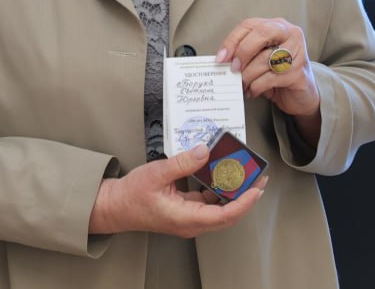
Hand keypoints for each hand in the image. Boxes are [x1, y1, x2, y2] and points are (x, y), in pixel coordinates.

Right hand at [88, 145, 265, 236]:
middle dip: (246, 197)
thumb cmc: (131, 196)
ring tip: (245, 176)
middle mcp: (191, 223)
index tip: (256, 188)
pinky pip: (209, 204)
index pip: (224, 214)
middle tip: (259, 178)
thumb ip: (182, 163)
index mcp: (186, 218)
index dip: (244, 202)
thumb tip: (204, 152)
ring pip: (220, 210)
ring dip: (234, 194)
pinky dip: (219, 191)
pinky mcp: (186, 212)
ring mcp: (189, 219)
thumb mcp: (156, 174)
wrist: (115, 207)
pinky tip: (222, 176)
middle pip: (228, 214)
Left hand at [217, 17, 320, 134]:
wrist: (299, 95)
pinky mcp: (299, 72)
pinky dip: (256, 86)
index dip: (232, 40)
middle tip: (233, 68)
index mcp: (276, 25)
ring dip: (248, 75)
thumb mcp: (258, 58)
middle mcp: (290, 34)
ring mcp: (298, 52)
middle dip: (243, 51)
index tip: (220, 57)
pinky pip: (271, 78)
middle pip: (262, 33)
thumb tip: (222, 59)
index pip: (249, 25)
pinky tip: (252, 91)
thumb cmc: (275, 72)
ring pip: (265, 59)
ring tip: (241, 84)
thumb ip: (244, 53)